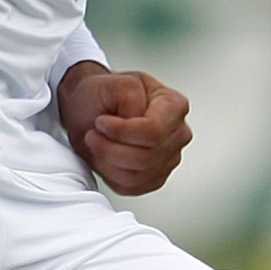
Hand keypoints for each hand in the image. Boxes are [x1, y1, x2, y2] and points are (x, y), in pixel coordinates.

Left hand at [57, 61, 191, 194]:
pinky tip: (104, 158)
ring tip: (97, 143)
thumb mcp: (113, 82)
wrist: (93, 109)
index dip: (122, 131)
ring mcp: (169, 158)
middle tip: (93, 134)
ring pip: (138, 175)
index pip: (154, 131)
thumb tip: (137, 117)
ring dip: (108, 161)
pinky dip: (111, 175)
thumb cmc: (104, 95)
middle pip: (147, 156)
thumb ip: (130, 95)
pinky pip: (132, 187)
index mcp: (174, 105)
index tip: (101, 122)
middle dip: (110, 148)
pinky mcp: (155, 178)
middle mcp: (177, 133)